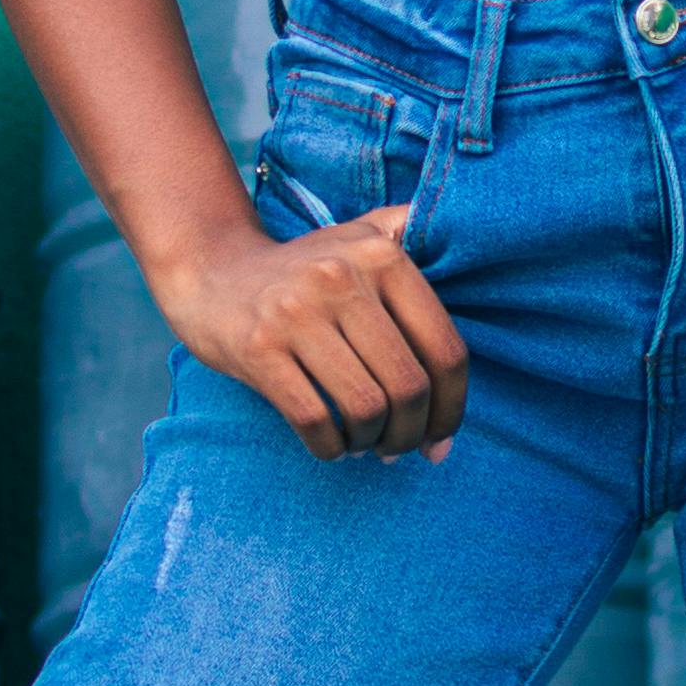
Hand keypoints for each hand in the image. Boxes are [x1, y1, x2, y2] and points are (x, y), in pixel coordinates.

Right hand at [152, 203, 469, 461]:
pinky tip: (333, 446)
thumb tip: (475, 273)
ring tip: (366, 444)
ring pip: (366, 408)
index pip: (446, 349)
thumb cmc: (303, 271)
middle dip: (413, 434)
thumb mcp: (361, 237)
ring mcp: (296, 314)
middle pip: (409, 386)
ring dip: (373, 443)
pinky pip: (315, 421)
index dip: (454, 407)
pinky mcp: (258, 349)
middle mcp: (341, 278)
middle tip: (401, 447)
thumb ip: (418, 242)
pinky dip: (333, 449)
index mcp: (381, 255)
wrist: (211, 270)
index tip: (443, 435)